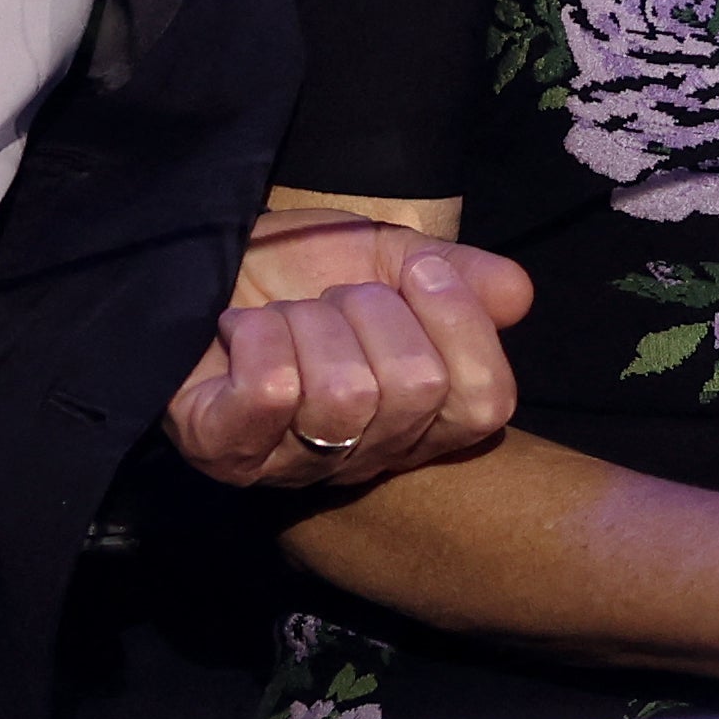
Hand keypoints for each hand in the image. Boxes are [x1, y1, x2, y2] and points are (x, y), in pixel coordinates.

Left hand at [166, 210, 532, 489]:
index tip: (418, 271)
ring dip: (311, 322)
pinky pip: (273, 393)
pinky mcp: (224, 448)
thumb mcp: (389, 255)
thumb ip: (459, 272)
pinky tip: (239, 329)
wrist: (201, 259)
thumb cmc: (296, 271)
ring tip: (284, 316)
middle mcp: (364, 457)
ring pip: (345, 393)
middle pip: (416, 388)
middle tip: (331, 298)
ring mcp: (291, 463)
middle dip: (371, 309)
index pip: (486, 404)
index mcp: (418, 419)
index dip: (460, 323)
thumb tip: (517, 294)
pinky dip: (259, 335)